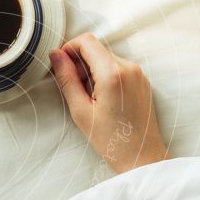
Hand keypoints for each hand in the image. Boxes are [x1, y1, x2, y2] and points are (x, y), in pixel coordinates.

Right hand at [50, 34, 169, 173]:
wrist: (142, 157)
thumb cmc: (111, 140)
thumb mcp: (81, 111)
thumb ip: (67, 79)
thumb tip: (56, 55)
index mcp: (112, 73)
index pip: (86, 41)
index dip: (69, 49)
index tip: (61, 66)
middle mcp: (129, 68)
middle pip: (96, 48)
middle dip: (80, 62)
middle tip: (75, 89)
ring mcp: (138, 73)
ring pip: (106, 58)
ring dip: (93, 70)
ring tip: (90, 98)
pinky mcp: (142, 81)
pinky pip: (119, 68)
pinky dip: (106, 76)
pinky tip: (103, 99)